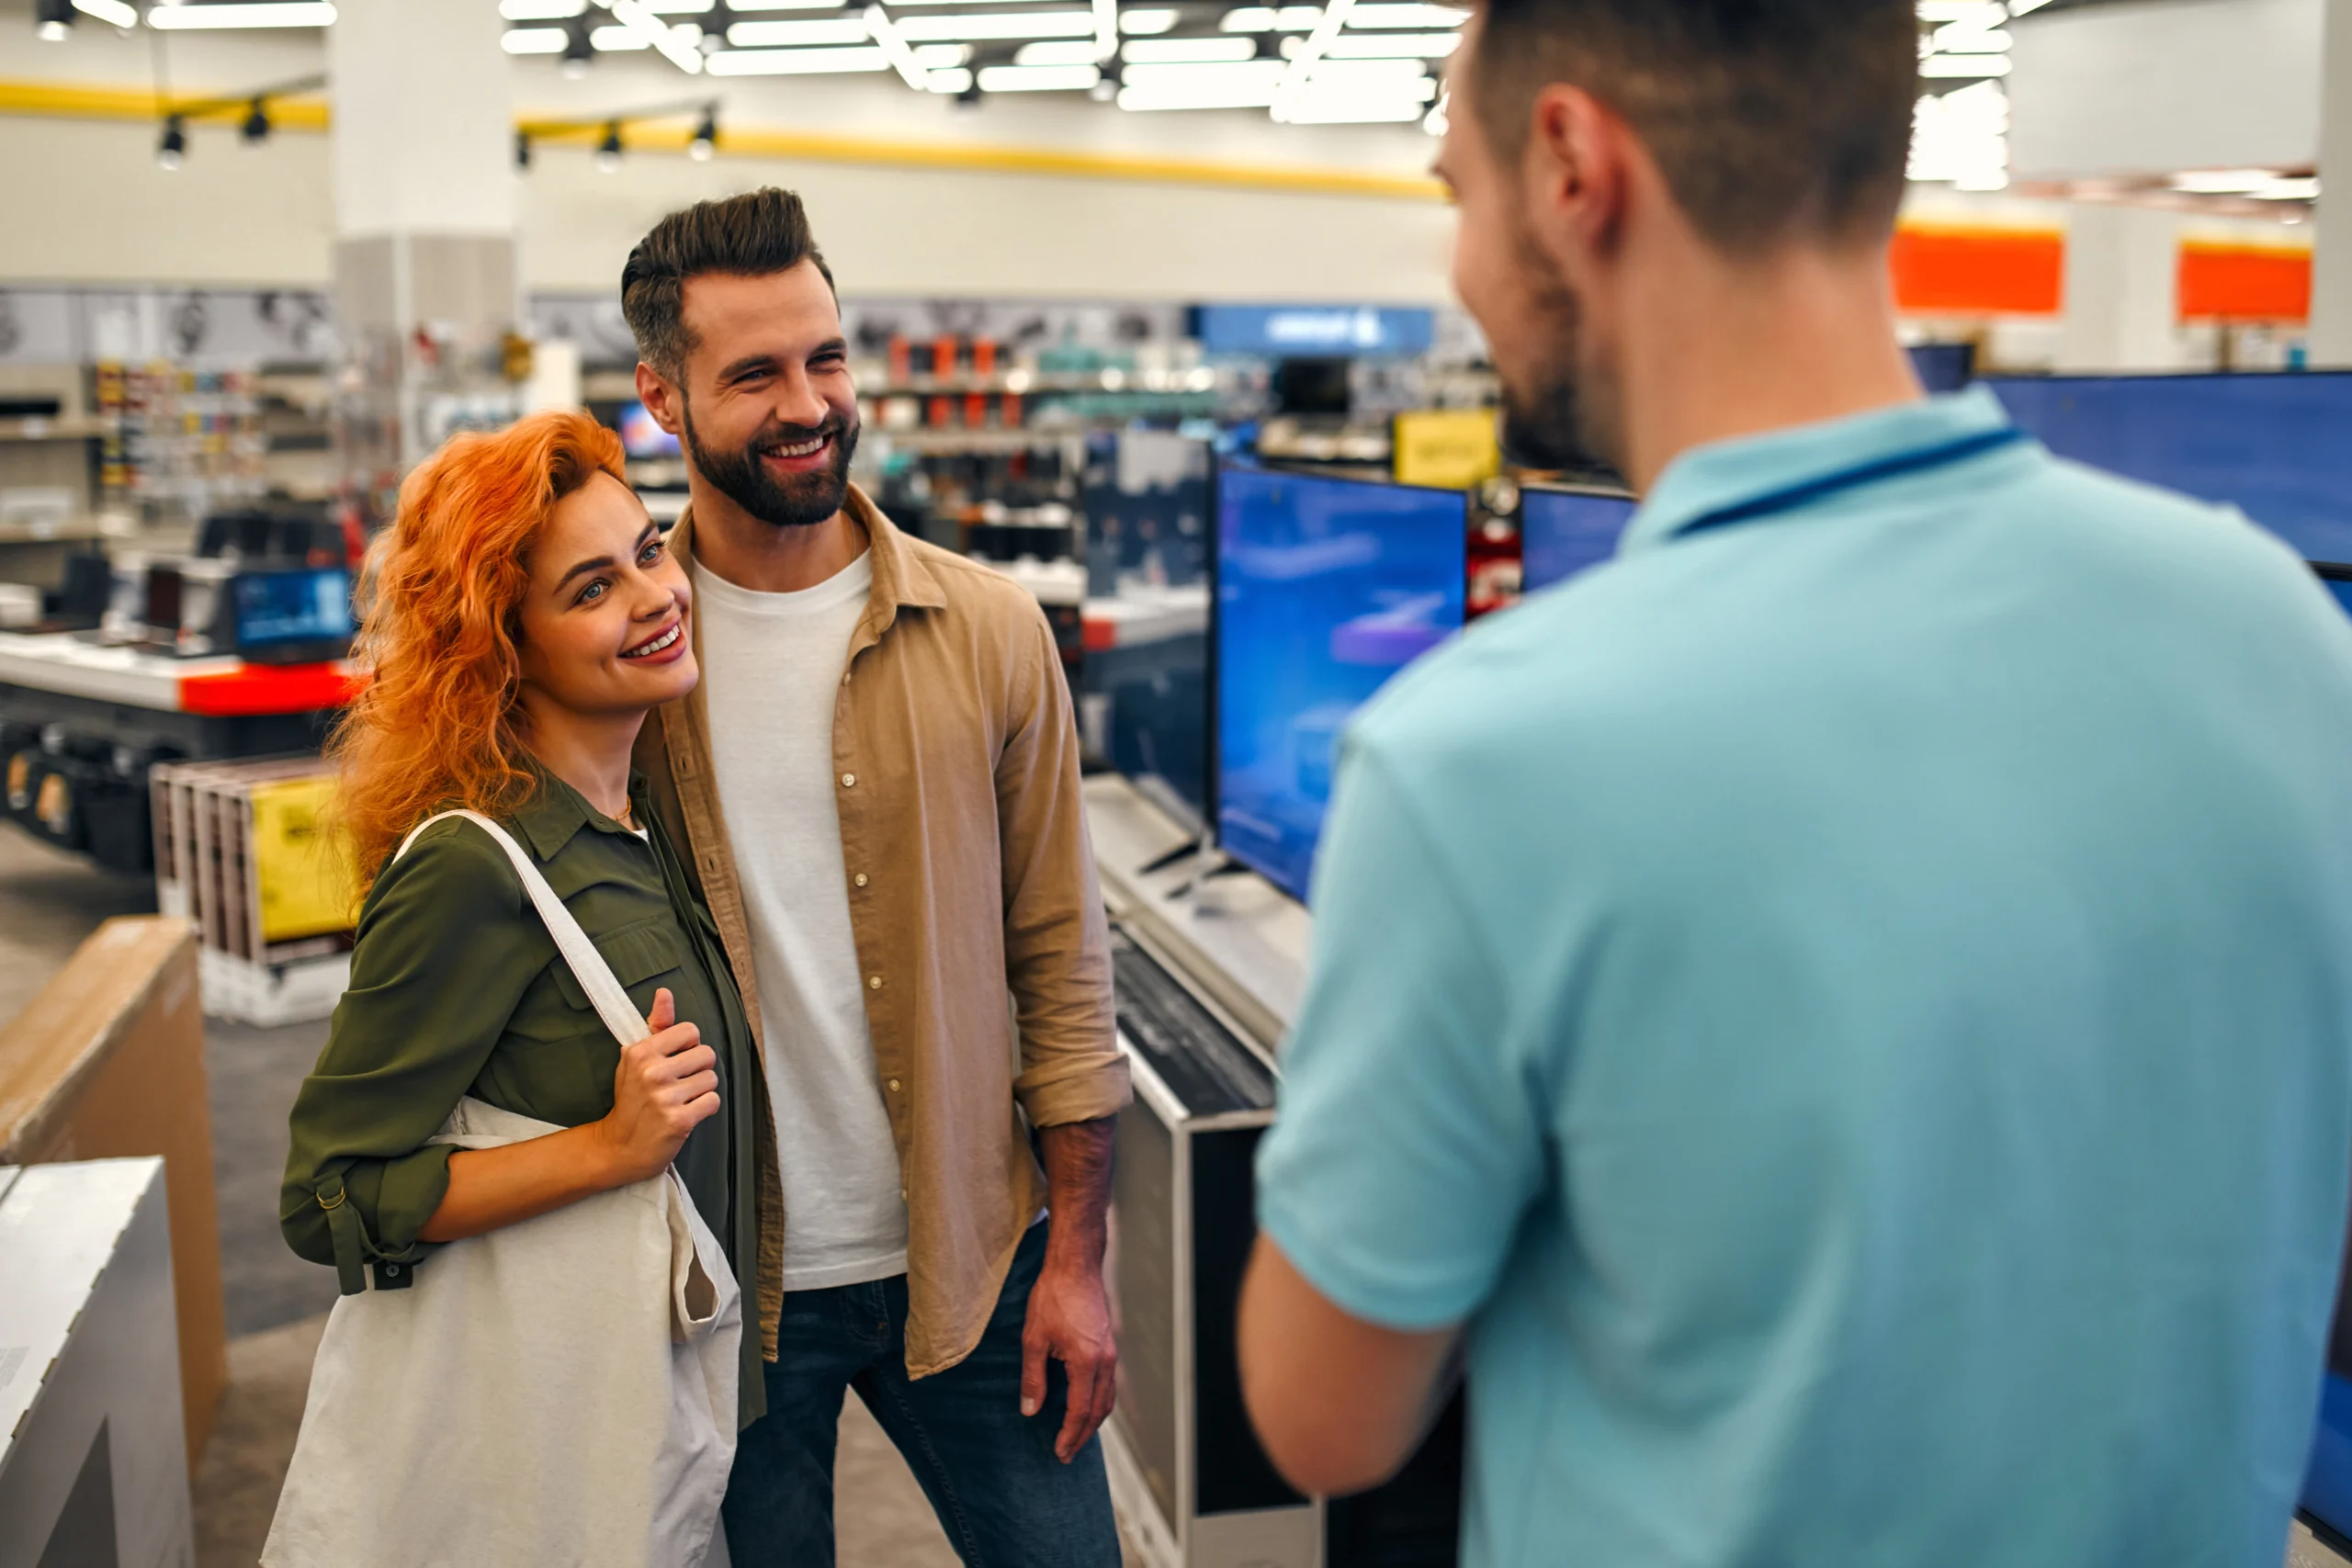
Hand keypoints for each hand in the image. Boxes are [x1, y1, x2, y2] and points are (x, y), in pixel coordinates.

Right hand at [592, 988, 718, 1184]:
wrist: (619, 1146)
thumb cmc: (630, 1100)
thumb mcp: (635, 1058)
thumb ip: (656, 1025)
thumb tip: (665, 993)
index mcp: (642, 1052)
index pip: (690, 1031)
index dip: (688, 1046)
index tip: (676, 1060)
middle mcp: (653, 1072)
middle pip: (707, 1054)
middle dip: (698, 1069)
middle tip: (680, 1083)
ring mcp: (666, 1097)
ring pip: (712, 1079)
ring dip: (701, 1090)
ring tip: (682, 1099)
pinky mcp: (680, 1120)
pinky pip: (713, 1101)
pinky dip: (704, 1108)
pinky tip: (687, 1113)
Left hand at [1022, 1252, 1118, 1462]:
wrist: (1076, 1266)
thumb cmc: (1053, 1297)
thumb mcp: (1034, 1339)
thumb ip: (1033, 1378)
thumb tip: (1030, 1410)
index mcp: (1087, 1363)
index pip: (1080, 1411)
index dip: (1069, 1435)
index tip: (1059, 1452)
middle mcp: (1105, 1362)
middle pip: (1099, 1411)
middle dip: (1083, 1436)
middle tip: (1067, 1454)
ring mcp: (1111, 1353)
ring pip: (1107, 1398)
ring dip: (1093, 1421)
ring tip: (1077, 1436)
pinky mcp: (1110, 1345)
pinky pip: (1108, 1383)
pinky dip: (1098, 1402)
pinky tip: (1085, 1404)